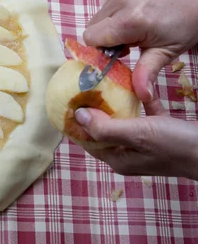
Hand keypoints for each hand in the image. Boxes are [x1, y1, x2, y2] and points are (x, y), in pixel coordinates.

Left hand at [75, 99, 197, 180]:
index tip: (67, 101)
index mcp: (118, 159)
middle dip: (93, 111)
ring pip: (123, 121)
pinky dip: (141, 102)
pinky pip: (146, 115)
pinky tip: (138, 87)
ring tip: (103, 85)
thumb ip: (105, 127)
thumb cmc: (176, 146)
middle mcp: (128, 153)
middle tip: (84, 88)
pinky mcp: (162, 133)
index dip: (76, 123)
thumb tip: (78, 115)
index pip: (87, 140)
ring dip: (115, 104)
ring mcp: (145, 144)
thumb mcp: (137, 135)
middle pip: (103, 129)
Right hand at [83, 0, 197, 102]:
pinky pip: (108, 0)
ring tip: (135, 24)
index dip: (101, 49)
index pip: (92, 39)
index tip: (118, 53)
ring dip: (112, 23)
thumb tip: (140, 96)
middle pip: (92, 27)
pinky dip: (117, 8)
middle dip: (106, 37)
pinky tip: (137, 8)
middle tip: (129, 40)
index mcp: (130, 20)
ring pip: (100, 14)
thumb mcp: (168, 51)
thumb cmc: (187, 22)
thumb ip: (146, 72)